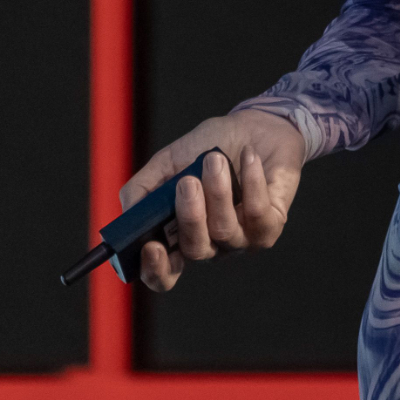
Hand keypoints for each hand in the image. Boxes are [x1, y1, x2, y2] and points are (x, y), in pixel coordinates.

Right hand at [118, 109, 305, 292]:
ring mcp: (242, 239)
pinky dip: (252, 181)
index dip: (156, 269)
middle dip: (189, 216)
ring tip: (215, 159)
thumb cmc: (212, 146)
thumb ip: (144, 187)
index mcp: (181, 235)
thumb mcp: (170, 161)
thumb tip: (128, 212)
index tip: (150, 247)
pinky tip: (249, 157)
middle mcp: (212, 244)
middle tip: (187, 182)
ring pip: (225, 231)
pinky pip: (258, 214)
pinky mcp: (271, 226)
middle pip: (195, 250)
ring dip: (218, 192)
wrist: (257, 126)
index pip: (165, 273)